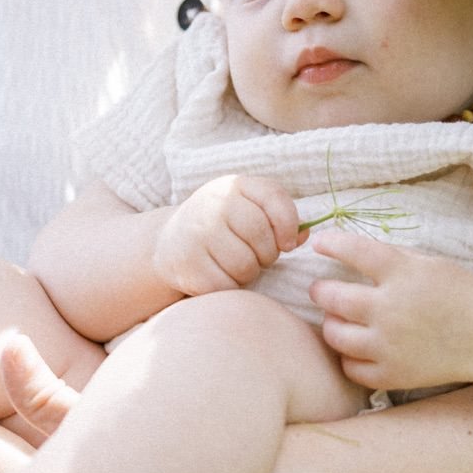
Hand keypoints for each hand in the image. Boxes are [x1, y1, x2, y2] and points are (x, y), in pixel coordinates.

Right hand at [152, 173, 303, 295]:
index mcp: (234, 186)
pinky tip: (219, 275)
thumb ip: (278, 217)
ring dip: (249, 273)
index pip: (273, 197)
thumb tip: (303, 236)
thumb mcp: (248, 209)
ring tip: (236, 265)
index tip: (287, 244)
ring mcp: (197, 234)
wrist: (169, 242)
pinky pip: (227, 285)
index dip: (288, 223)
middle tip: (257, 257)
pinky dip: (230, 287)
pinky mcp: (188, 265)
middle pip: (261, 236)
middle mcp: (213, 204)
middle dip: (267, 255)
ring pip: (246, 265)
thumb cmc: (222, 226)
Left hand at [308, 229, 472, 388]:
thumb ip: (390, 259)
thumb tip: (347, 252)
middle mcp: (392, 309)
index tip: (319, 243)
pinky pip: (351, 368)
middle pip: (333, 298)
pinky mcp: (394, 374)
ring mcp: (390, 345)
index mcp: (404, 273)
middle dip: (319, 291)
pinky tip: (355, 348)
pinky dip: (348, 357)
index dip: (331, 244)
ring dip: (331, 324)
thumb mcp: (428, 263)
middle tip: (320, 290)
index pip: (355, 251)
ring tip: (337, 319)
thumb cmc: (458, 293)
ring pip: (335, 335)